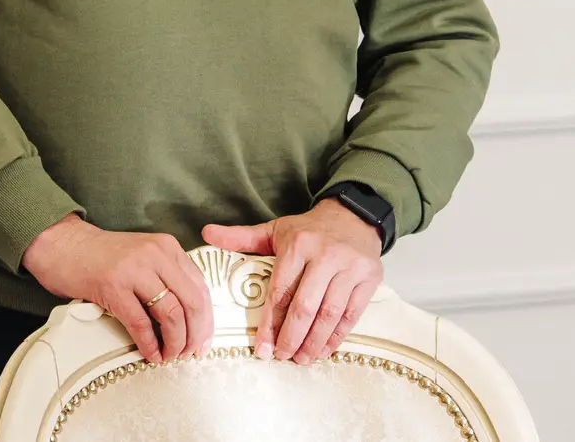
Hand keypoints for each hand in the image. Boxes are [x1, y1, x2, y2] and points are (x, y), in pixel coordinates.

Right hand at [21, 214, 212, 364]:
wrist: (64, 245)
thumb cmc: (102, 255)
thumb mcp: (143, 256)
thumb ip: (166, 276)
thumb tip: (189, 317)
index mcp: (167, 247)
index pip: (200, 287)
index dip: (207, 320)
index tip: (204, 340)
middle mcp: (155, 255)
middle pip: (192, 303)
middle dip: (195, 335)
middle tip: (191, 353)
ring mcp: (134, 270)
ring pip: (171, 315)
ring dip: (175, 343)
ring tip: (171, 356)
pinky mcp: (113, 287)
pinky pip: (140, 324)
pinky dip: (149, 345)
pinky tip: (151, 354)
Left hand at [201, 201, 382, 363]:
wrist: (354, 216)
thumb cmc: (310, 230)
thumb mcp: (276, 230)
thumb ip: (241, 237)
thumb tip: (205, 234)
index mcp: (298, 244)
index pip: (280, 291)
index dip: (269, 324)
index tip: (261, 348)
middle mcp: (325, 255)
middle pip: (305, 306)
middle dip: (291, 338)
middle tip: (282, 357)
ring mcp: (350, 267)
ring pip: (329, 314)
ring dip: (314, 342)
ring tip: (302, 359)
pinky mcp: (369, 278)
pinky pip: (352, 314)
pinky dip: (337, 336)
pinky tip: (324, 349)